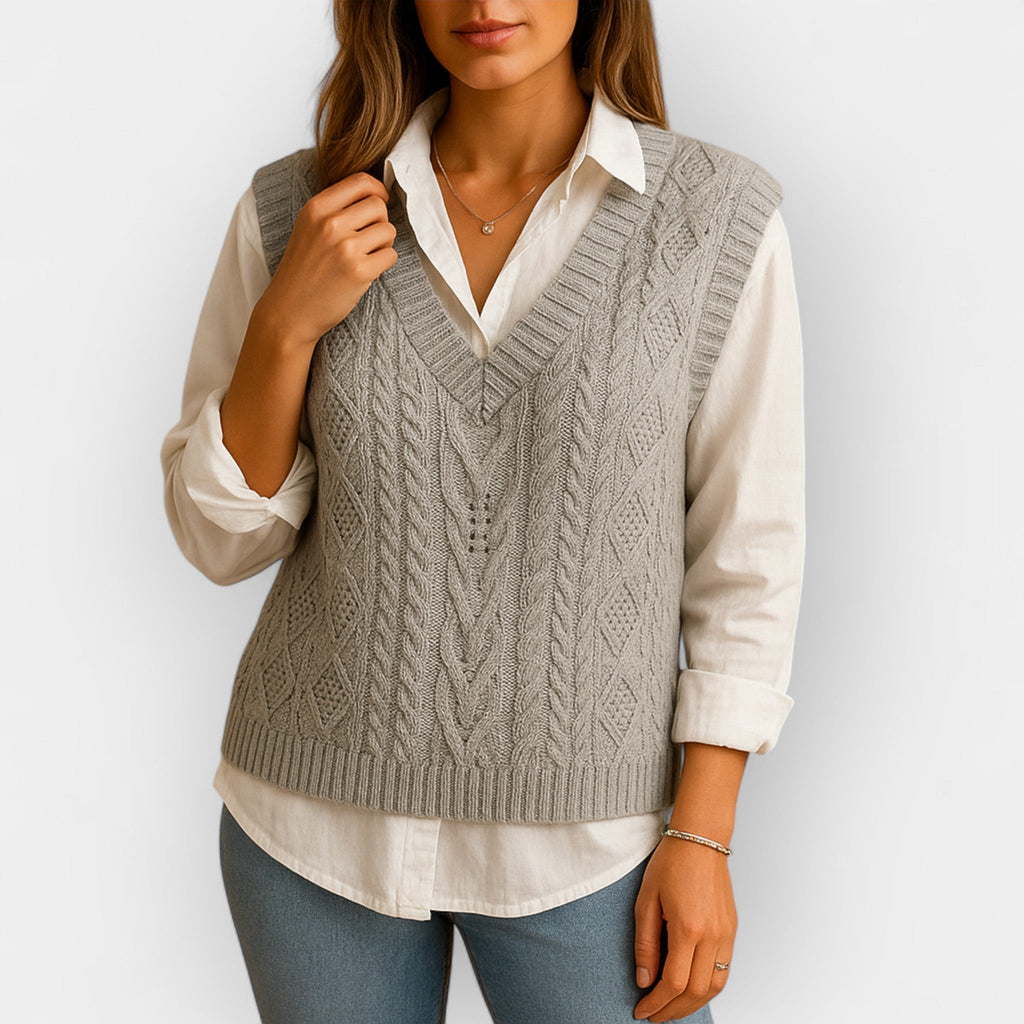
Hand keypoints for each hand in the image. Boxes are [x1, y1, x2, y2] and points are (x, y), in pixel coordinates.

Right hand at [256, 171, 397, 344]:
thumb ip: (335, 209)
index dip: (378, 190)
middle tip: (368, 239)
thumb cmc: (302, 271)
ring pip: (388, 231)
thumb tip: (375, 194)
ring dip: (383, 244)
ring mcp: (345, 247)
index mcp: (316, 208)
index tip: (379, 202)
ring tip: (365, 256)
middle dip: (380, 222)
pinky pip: (391, 255)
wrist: (289, 311)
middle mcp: (330, 223)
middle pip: (379, 206)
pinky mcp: (359, 271)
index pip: (361, 182)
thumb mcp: (308, 228)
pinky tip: (367, 271)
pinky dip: (384, 263)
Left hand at [633, 836, 736, 1020]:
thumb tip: (644, 980)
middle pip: (695, 992)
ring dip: (692, 1004)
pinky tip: (690, 988)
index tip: (641, 1011)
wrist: (700, 838)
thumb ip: (645, 944)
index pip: (673, 983)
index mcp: (688, 928)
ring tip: (670, 1007)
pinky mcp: (732, 929)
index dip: (656, 1003)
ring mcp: (726, 934)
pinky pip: (724, 970)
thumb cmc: (670, 863)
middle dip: (673, 1010)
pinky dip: (707, 987)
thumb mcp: (646, 901)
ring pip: (715, 987)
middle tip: (653, 1015)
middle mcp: (712, 935)